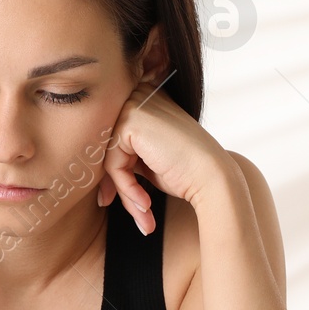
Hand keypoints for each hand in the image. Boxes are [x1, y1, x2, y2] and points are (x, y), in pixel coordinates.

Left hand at [94, 74, 234, 233]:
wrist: (213, 178)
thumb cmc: (186, 172)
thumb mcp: (148, 159)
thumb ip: (124, 155)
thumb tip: (95, 173)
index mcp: (145, 99)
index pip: (114, 138)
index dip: (114, 172)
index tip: (112, 199)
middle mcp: (139, 95)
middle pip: (107, 146)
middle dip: (114, 183)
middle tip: (121, 209)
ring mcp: (134, 105)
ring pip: (108, 157)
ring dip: (124, 191)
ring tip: (142, 214)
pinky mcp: (130, 121)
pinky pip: (113, 164)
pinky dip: (127, 189)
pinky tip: (145, 204)